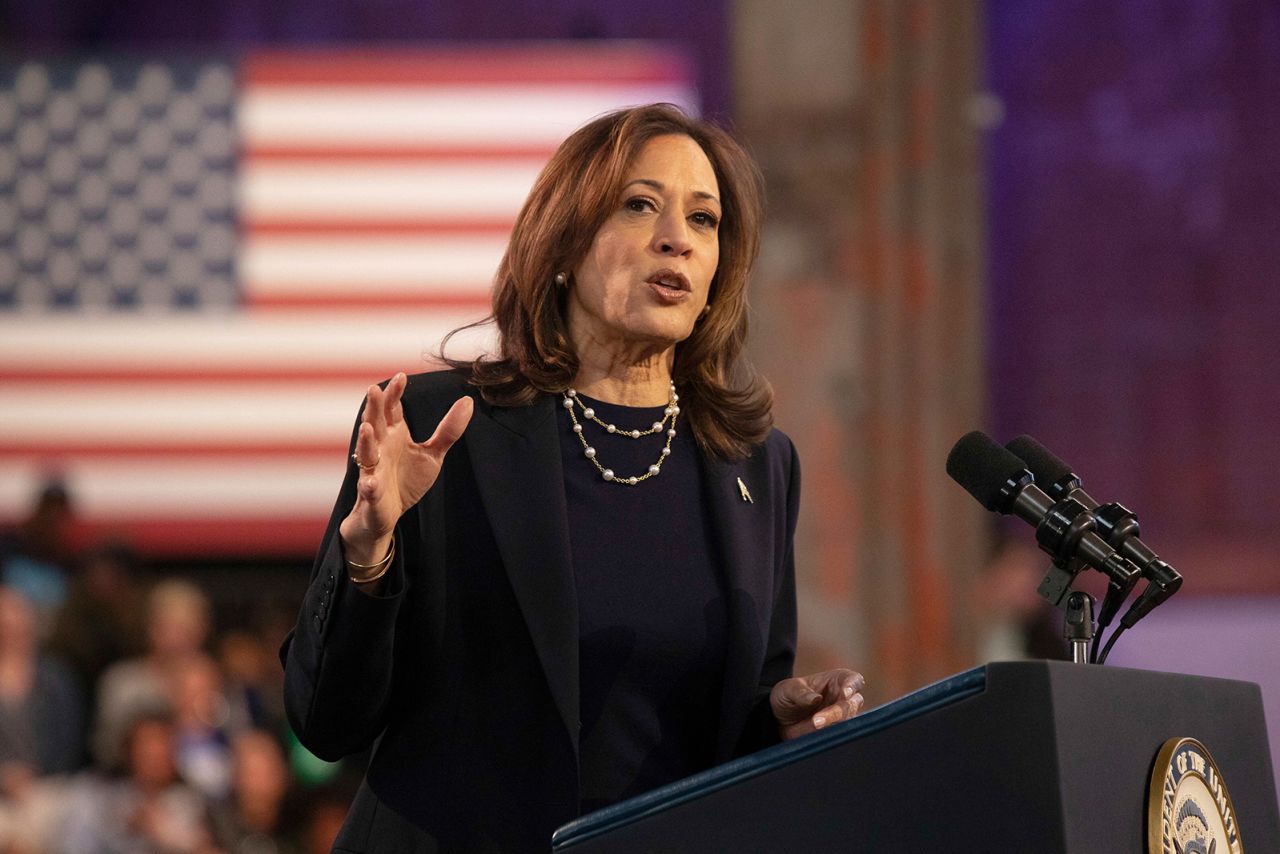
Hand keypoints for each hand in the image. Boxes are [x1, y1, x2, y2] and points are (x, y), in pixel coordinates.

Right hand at [338, 373, 472, 563]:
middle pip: (375, 424)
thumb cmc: (407, 480)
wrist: (388, 514)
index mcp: (394, 435)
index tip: (402, 376)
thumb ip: (448, 430)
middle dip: (373, 408)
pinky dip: (368, 486)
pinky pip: (368, 489)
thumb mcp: (432, 454)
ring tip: (366, 428)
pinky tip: (369, 483)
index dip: (394, 394)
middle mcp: (380, 448)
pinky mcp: (371, 493)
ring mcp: (373, 470)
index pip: (391, 409)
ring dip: (365, 441)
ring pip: (366, 452)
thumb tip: (468, 401)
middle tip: (374, 389)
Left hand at [770, 668, 864, 739]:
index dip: (852, 686)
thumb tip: (816, 698)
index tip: (845, 693)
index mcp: (836, 681)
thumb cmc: (787, 697)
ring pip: (847, 723)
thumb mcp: (788, 690)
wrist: (779, 719)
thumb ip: (800, 693)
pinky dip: (830, 738)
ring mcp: (842, 718)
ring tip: (812, 727)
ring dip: (832, 727)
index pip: (853, 680)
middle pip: (851, 705)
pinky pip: (839, 737)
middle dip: (836, 713)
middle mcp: (844, 699)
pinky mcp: (836, 733)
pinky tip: (817, 738)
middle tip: (816, 721)